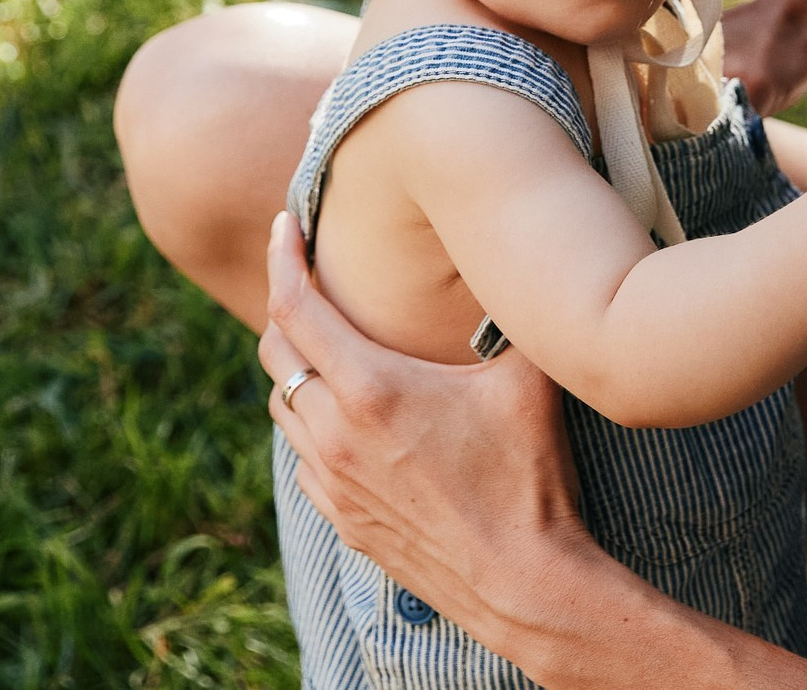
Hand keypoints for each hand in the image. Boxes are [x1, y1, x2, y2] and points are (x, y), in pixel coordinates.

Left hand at [261, 213, 593, 651]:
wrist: (524, 583)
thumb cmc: (530, 478)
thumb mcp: (529, 381)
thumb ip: (520, 315)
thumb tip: (528, 261)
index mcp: (371, 389)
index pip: (296, 306)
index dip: (283, 256)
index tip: (284, 223)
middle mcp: (336, 433)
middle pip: (276, 352)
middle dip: (286, 306)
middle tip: (309, 277)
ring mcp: (333, 481)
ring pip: (282, 407)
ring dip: (295, 368)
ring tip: (327, 344)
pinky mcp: (342, 519)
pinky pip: (301, 457)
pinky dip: (309, 423)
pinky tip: (344, 416)